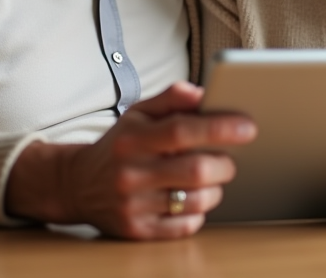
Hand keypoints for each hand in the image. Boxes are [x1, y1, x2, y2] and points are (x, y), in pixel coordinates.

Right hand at [5, 82, 255, 238]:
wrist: (77, 185)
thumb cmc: (119, 145)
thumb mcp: (138, 113)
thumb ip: (171, 98)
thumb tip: (204, 93)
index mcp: (132, 139)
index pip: (182, 131)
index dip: (220, 127)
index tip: (248, 127)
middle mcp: (131, 173)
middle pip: (196, 170)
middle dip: (225, 163)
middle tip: (229, 158)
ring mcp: (133, 206)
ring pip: (197, 200)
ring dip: (216, 188)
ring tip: (210, 178)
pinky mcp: (137, 231)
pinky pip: (186, 225)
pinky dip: (199, 211)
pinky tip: (192, 198)